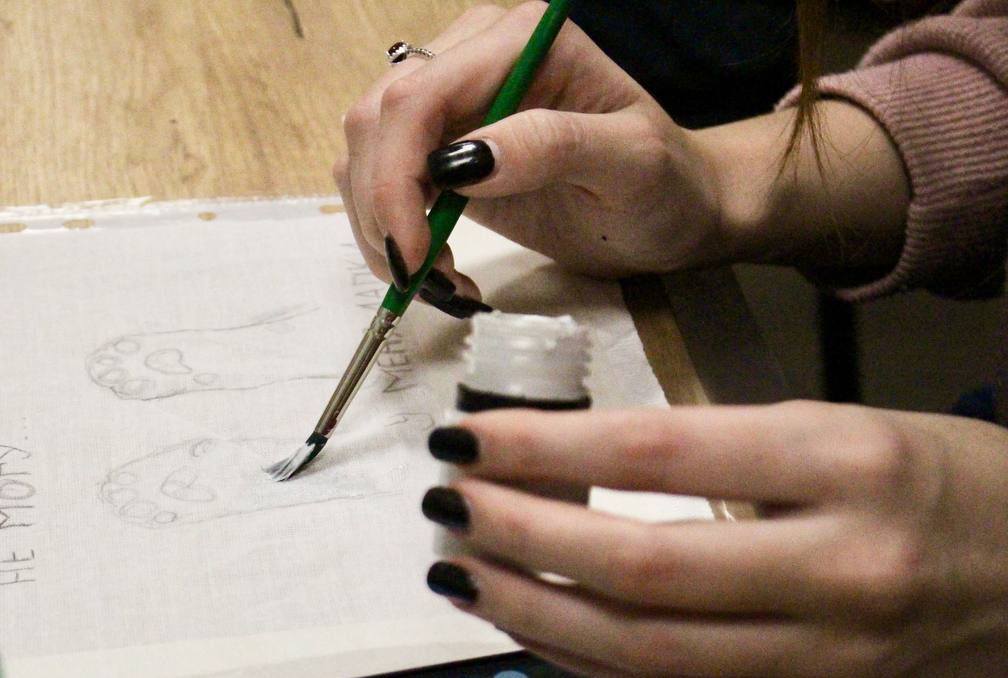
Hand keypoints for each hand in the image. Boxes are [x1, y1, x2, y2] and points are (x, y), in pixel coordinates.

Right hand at [335, 1, 724, 290]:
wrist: (669, 210)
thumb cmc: (665, 183)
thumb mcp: (630, 162)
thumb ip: (551, 146)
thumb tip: (460, 162)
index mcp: (518, 41)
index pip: (419, 96)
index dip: (397, 176)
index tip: (415, 252)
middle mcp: (473, 59)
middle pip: (376, 121)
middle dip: (382, 207)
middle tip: (421, 278)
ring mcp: (452, 105)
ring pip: (365, 154)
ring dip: (381, 227)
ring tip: (438, 279)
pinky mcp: (440, 151)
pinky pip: (381, 183)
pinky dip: (391, 233)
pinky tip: (436, 266)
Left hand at [421, 401, 1007, 677]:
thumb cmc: (949, 481)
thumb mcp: (844, 427)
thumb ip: (720, 449)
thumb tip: (576, 462)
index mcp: (847, 462)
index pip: (659, 452)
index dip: (544, 448)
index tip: (470, 437)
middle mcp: (841, 567)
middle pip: (640, 565)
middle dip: (519, 537)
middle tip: (448, 504)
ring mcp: (835, 658)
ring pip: (647, 647)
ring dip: (533, 610)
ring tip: (461, 571)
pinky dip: (593, 658)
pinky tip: (536, 624)